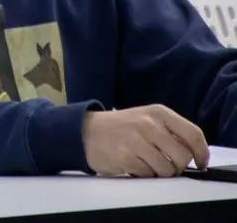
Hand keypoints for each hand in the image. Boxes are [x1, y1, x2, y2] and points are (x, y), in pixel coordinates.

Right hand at [82, 105, 208, 176]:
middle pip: (183, 156)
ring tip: (145, 162)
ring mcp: (137, 140)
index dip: (202, 152)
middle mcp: (149, 124)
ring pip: (167, 169)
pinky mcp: (126, 157)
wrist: (85, 131)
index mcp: (158, 112)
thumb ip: (170, 131)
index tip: (200, 162)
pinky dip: (143, 174)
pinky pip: (148, 175)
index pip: (193, 134)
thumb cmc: (121, 128)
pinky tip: (132, 163)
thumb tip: (194, 153)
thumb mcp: (147, 119)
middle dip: (177, 166)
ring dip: (159, 172)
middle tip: (165, 164)